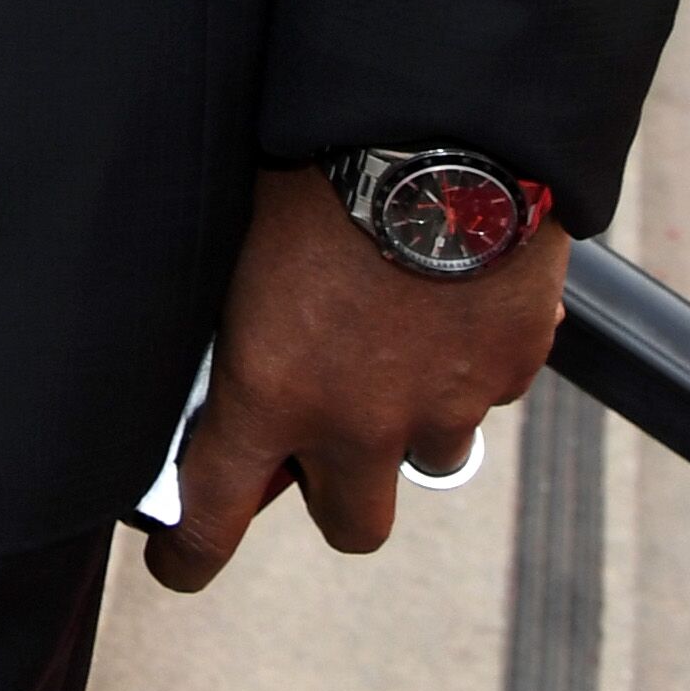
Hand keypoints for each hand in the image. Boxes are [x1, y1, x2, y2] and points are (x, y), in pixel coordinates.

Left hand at [141, 165, 566, 593]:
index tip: (180, 563)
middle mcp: (358, 421)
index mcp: (270, 391)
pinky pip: (484, 390)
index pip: (212, 516)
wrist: (442, 127)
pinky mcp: (509, 369)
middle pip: (351, 524)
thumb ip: (242, 321)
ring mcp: (442, 404)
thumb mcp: (244, 245)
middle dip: (335, 493)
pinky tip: (449, 298)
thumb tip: (238, 347)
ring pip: (428, 456)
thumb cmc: (321, 164)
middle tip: (324, 446)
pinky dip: (466, 361)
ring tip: (397, 342)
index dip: (190, 556)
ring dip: (410, 420)